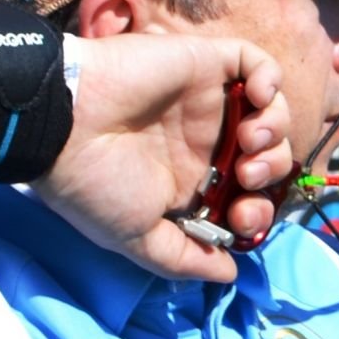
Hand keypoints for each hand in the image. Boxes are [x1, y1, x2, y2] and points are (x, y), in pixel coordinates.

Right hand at [31, 34, 290, 281]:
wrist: (64, 128)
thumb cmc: (95, 185)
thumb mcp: (137, 238)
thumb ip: (184, 258)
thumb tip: (229, 275)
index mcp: (191, 182)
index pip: (248, 196)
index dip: (258, 210)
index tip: (242, 218)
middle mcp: (205, 142)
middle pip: (268, 156)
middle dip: (272, 172)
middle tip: (249, 177)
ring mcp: (207, 102)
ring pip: (270, 112)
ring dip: (275, 131)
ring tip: (248, 142)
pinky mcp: (204, 64)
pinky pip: (255, 63)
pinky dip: (269, 80)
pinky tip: (256, 99)